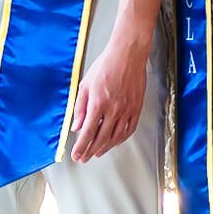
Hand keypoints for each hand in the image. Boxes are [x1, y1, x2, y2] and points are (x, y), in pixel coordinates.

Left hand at [68, 26, 150, 161]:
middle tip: (84, 158)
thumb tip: (76, 127)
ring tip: (97, 153)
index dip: (81, 147)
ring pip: (115, 137)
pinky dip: (120, 139)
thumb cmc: (105, 66)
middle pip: (101, 139)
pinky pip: (129, 130)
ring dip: (104, 148)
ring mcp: (127, 110)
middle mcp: (113, 110)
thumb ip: (80, 108)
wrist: (128, 55)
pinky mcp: (136, 108)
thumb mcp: (85, 85)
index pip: (88, 132)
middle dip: (90, 151)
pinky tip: (114, 142)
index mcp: (98, 103)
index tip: (76, 155)